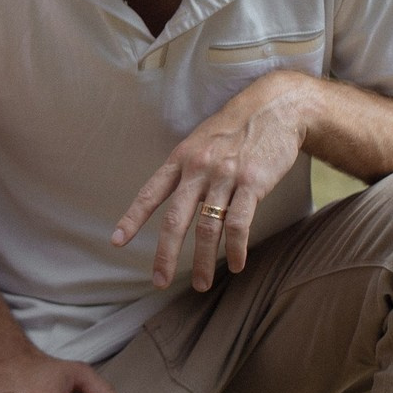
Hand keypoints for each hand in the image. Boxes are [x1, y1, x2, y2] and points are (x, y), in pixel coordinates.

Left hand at [111, 71, 306, 289]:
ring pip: (207, 228)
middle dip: (165, 254)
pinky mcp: (253, 183)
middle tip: (159, 281)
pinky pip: (239, 223)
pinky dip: (236, 248)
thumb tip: (172, 201)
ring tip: (201, 284)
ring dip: (204, 261)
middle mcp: (198, 169)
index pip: (149, 193)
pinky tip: (236, 264)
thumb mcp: (200, 142)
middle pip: (175, 219)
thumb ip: (185, 170)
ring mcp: (225, 176)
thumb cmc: (234, 129)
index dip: (132, 218)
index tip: (117, 241)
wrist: (275, 108)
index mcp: (180, 159)